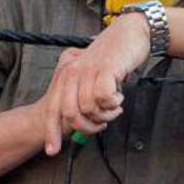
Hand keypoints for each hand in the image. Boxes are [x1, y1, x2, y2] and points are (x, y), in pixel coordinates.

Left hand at [32, 16, 149, 154]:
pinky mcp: (104, 69)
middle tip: (102, 125)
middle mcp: (72, 72)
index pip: (53, 108)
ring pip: (88, 109)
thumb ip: (85, 94)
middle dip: (87, 127)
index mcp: (66, 74)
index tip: (53, 151)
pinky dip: (113, 103)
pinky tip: (119, 96)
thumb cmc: (114, 56)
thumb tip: (83, 122)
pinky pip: (103, 98)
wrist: (131, 32)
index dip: (52, 132)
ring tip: (115, 105)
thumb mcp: (93, 75)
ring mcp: (87, 70)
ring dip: (105, 114)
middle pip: (70, 114)